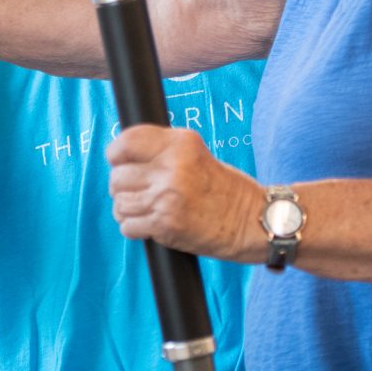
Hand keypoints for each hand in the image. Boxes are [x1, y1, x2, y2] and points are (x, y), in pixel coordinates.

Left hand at [107, 125, 263, 261]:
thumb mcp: (196, 156)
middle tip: (142, 193)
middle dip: (123, 187)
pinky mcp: (166, 226)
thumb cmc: (226, 190)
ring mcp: (167, 198)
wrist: (255, 222)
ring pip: (119, 203)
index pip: (127, 141)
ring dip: (128, 210)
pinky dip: (134, 229)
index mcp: (181, 144)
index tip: (120, 162)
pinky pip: (127, 226)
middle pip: (117, 177)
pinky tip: (150, 226)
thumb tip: (121, 159)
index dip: (116, 154)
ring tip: (148, 210)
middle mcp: (172, 168)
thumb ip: (163, 153)